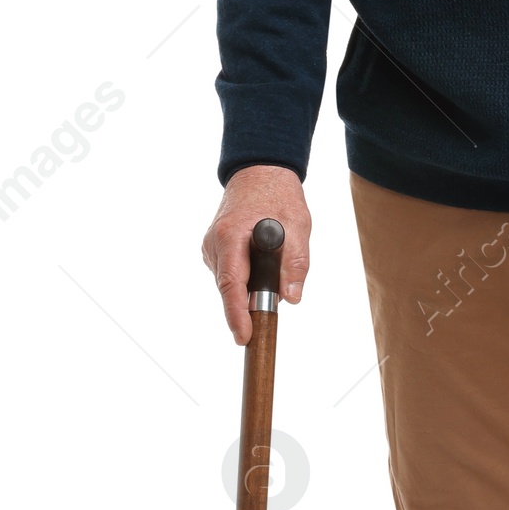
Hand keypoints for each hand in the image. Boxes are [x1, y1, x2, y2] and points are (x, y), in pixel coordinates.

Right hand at [202, 166, 310, 343]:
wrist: (260, 172)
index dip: (236, 314)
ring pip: (229, 283)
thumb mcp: (298, 227)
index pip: (231, 285)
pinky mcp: (213, 249)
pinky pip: (229, 274)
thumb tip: (291, 298)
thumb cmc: (279, 196)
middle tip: (273, 299)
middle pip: (230, 288)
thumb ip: (295, 263)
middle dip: (249, 301)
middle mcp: (214, 243)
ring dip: (250, 285)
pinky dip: (244, 276)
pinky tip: (258, 261)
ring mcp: (210, 247)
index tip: (244, 336)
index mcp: (231, 236)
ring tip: (271, 264)